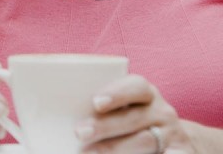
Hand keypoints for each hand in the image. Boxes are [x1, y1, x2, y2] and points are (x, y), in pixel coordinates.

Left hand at [77, 74, 192, 153]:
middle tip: (78, 132)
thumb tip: (51, 113)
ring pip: (144, 141)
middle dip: (104, 126)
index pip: (135, 86)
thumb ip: (97, 108)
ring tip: (88, 153)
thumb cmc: (130, 120)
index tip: (96, 102)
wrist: (173, 142)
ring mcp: (172, 134)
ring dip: (115, 148)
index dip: (116, 93)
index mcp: (144, 92)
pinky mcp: (182, 153)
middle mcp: (161, 111)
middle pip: (133, 118)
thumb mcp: (121, 109)